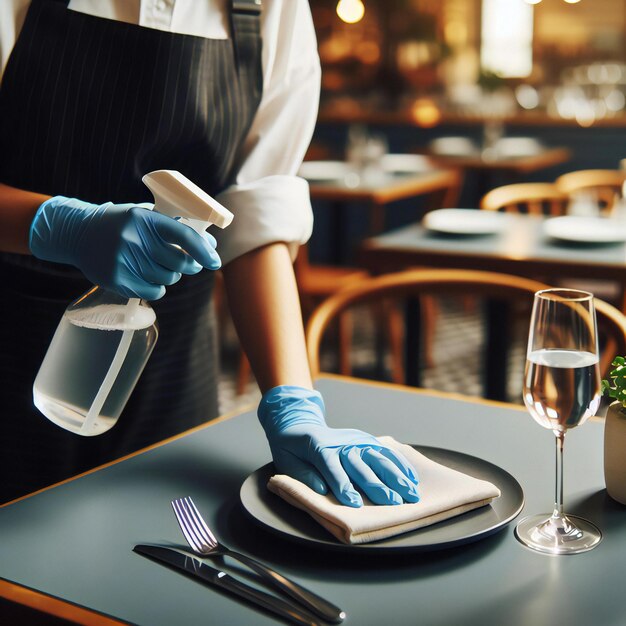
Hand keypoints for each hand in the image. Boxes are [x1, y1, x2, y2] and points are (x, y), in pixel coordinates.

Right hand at [29, 196, 220, 298]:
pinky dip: (157, 286)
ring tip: (159, 265)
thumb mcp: (143, 216)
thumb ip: (173, 227)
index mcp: (144, 219)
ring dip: (171, 275)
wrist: (78, 233)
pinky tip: (147, 276)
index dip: (203, 250)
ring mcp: (123, 260)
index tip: (215, 261)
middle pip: (178, 262)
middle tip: (189, 263)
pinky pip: (153, 291)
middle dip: (190, 264)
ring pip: (168, 278)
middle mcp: (133, 239)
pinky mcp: (116, 279)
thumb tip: (209, 244)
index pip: (183, 235)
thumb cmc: (120, 224)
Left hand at [258, 386, 419, 506]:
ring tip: (410, 492)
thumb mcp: (287, 462)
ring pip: (378, 458)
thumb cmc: (291, 448)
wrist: (298, 423)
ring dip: (396, 475)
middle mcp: (342, 443)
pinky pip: (385, 452)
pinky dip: (399, 464)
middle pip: (361, 465)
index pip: (333, 469)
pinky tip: (411, 477)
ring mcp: (356, 440)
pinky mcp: (365, 440)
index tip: (355, 504)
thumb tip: (322, 489)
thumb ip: (304, 476)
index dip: (344, 486)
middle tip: (393, 502)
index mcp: (320, 448)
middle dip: (378, 485)